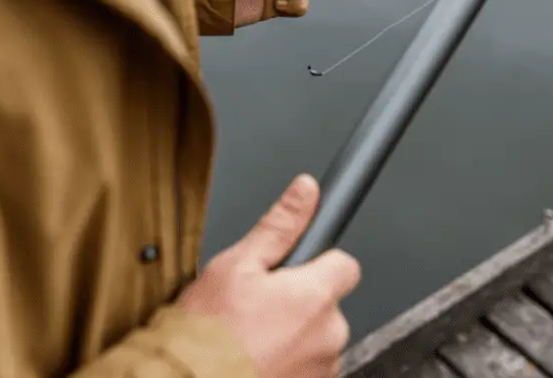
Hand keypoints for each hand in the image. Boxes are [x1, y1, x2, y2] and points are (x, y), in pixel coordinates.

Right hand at [176, 175, 360, 377]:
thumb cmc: (207, 334)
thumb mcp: (235, 265)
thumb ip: (278, 226)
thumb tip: (305, 192)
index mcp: (315, 296)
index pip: (345, 264)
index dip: (318, 262)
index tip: (294, 268)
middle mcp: (329, 335)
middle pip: (328, 303)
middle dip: (301, 301)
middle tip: (258, 306)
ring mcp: (322, 368)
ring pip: (317, 338)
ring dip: (293, 335)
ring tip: (252, 337)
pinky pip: (307, 366)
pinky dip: (288, 362)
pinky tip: (257, 358)